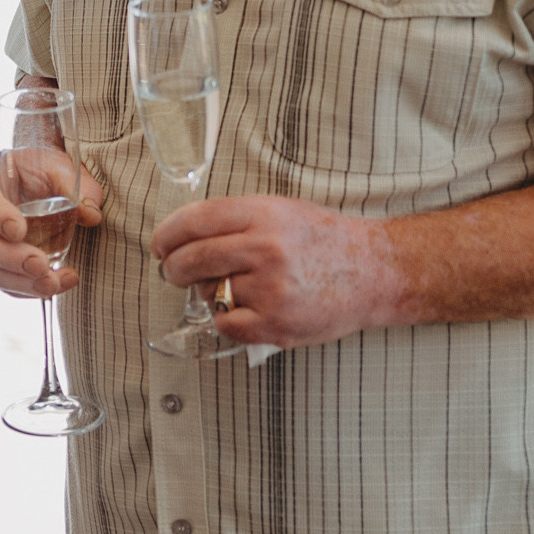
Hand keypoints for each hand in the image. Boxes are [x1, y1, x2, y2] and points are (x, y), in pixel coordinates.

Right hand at [0, 159, 104, 298]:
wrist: (43, 185)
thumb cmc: (45, 172)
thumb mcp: (61, 168)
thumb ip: (74, 186)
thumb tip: (90, 215)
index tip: (19, 230)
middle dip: (6, 256)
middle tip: (39, 265)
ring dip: (16, 280)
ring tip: (51, 283)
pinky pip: (1, 282)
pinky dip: (26, 289)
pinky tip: (55, 285)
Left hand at [152, 194, 399, 348]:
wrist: (375, 272)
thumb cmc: (323, 240)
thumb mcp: (279, 210)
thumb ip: (234, 219)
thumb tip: (181, 234)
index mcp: (263, 214)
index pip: (195, 221)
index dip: (167, 234)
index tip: (159, 244)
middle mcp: (266, 249)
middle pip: (192, 258)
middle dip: (172, 267)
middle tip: (172, 271)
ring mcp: (272, 288)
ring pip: (207, 292)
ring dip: (206, 292)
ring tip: (229, 287)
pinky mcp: (277, 323)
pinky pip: (224, 323)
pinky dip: (225, 319)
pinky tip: (241, 309)